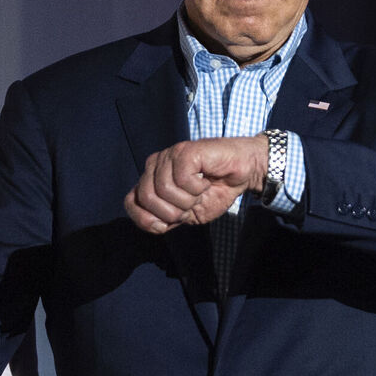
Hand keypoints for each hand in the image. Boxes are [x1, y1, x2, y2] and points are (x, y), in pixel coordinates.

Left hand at [125, 136, 268, 233]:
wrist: (244, 172)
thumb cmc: (218, 190)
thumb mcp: (189, 214)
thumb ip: (166, 219)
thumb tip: (154, 224)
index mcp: (152, 179)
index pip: (131, 202)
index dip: (147, 218)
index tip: (172, 220)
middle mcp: (155, 164)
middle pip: (147, 198)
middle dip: (173, 211)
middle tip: (192, 203)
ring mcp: (169, 156)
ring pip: (164, 190)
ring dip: (189, 199)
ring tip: (201, 190)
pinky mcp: (184, 151)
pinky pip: (182, 180)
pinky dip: (198, 187)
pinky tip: (206, 180)